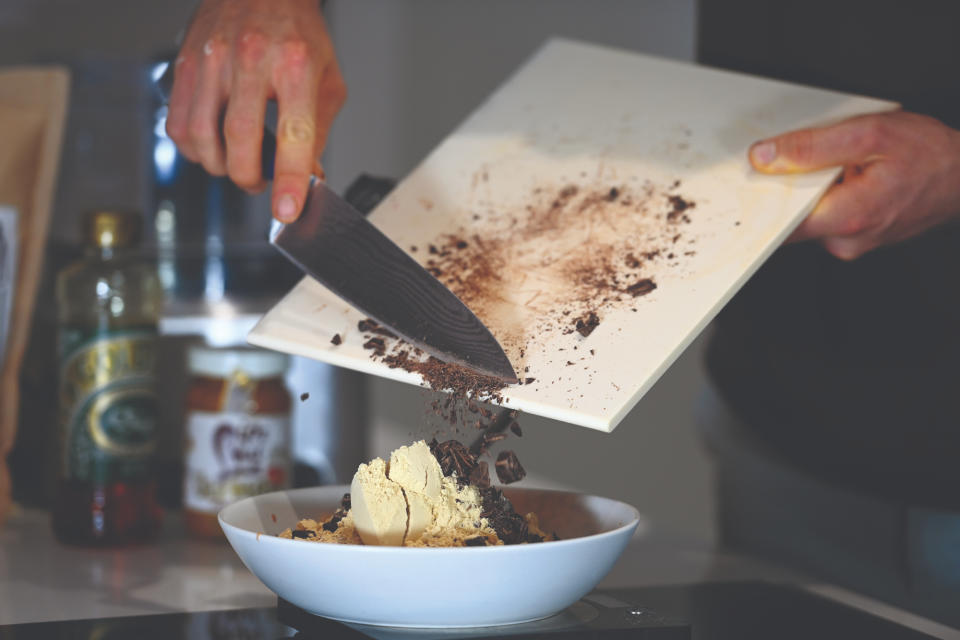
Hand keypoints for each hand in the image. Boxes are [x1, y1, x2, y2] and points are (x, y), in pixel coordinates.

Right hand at [166, 0, 345, 221]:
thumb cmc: (298, 33)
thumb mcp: (327, 80)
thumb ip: (318, 131)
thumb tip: (307, 177)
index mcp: (296, 64)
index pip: (293, 134)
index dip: (288, 179)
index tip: (286, 210)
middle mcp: (251, 58)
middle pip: (240, 140)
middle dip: (249, 178)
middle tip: (260, 184)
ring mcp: (213, 59)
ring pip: (202, 135)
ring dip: (219, 166)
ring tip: (236, 165)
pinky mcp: (186, 62)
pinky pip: (179, 122)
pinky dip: (193, 148)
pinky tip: (211, 147)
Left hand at [748, 111, 959, 259]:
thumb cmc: (930, 154)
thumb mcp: (870, 133)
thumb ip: (813, 146)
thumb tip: (767, 156)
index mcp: (848, 217)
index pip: (780, 222)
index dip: (761, 198)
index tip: (748, 180)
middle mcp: (846, 240)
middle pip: (790, 218)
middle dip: (786, 187)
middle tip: (791, 158)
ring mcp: (850, 242)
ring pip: (807, 215)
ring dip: (808, 188)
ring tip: (834, 164)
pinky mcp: (853, 237)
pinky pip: (824, 216)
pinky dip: (825, 194)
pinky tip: (843, 175)